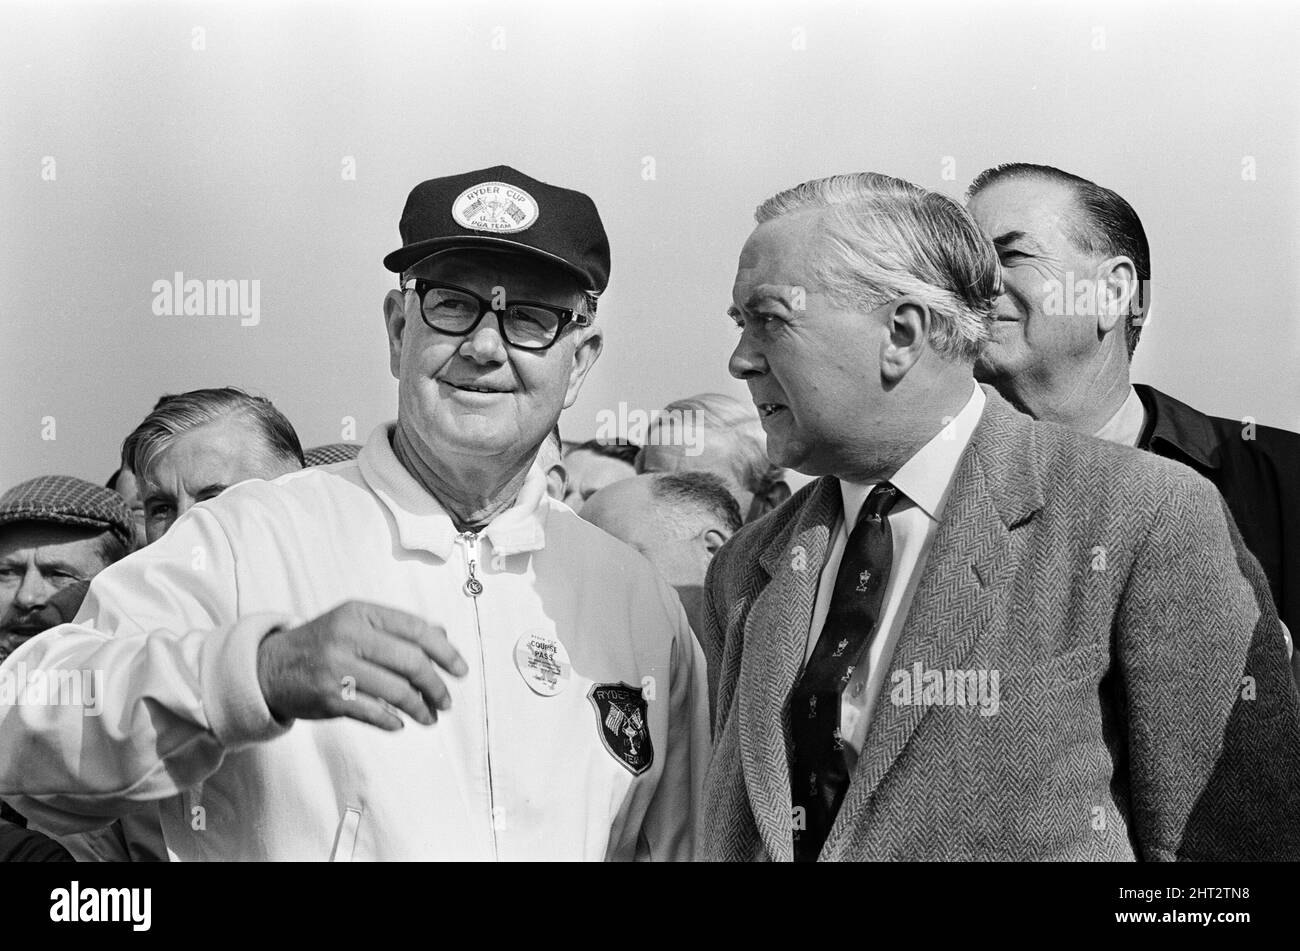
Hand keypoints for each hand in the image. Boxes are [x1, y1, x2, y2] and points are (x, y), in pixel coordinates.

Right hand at [256, 601, 467, 730]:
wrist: (269, 667)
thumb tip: (442, 635)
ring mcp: (336, 667)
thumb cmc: (322, 643)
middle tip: (445, 700)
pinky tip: (401, 723)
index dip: (445, 651)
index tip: (460, 670)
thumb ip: (396, 628)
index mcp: (361, 613)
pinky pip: (372, 712)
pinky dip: (392, 720)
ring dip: (419, 708)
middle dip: (436, 684)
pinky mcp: (328, 697)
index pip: (416, 629)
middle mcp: (348, 636)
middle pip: (410, 661)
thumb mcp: (355, 623)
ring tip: (429, 716)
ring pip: (395, 690)